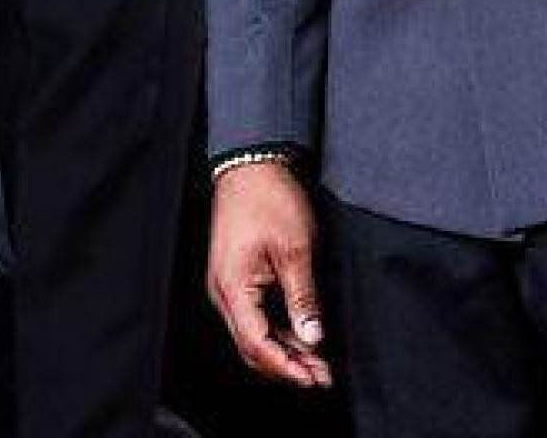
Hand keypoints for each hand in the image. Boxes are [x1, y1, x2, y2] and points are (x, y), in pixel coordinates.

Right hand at [206, 158, 332, 388]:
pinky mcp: (237, 281)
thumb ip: (303, 297)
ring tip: (317, 366)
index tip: (314, 378)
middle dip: (287, 366)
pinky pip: (255, 318)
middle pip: (253, 346)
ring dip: (284, 352)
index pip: (257, 344)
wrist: (251, 168)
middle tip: (322, 378)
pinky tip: (302, 340)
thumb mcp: (296, 250)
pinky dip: (278, 332)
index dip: (287, 366)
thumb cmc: (270, 201)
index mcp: (233, 290)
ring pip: (254, 335)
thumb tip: (313, 336)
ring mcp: (228, 289)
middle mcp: (224, 295)